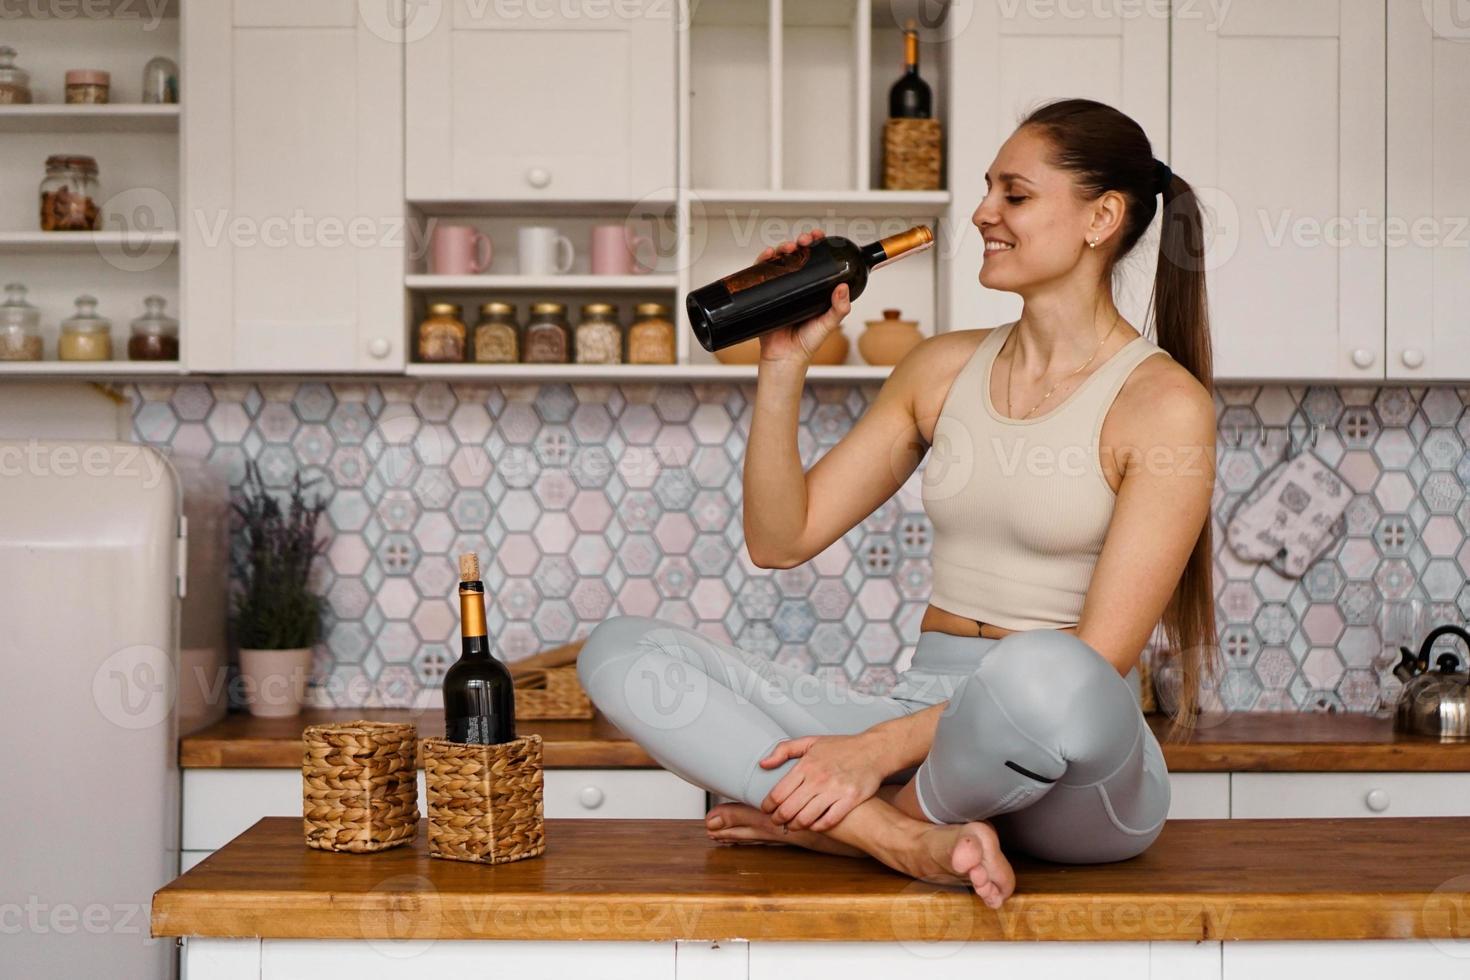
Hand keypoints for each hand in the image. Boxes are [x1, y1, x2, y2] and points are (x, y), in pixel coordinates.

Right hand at [752, 229, 851, 366]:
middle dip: (799, 243)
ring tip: (788, 247)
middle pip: (796, 256)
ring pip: (779, 261)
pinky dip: (762, 261)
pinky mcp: (763, 295)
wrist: (784, 359)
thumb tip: (843, 286)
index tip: (819, 237)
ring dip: (782, 248)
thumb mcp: (828, 324)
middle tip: (803, 241)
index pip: (815, 261)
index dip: (817, 246)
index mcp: (813, 289)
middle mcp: (795, 286)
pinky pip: (760, 274)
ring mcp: (779, 289)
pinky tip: (767, 255)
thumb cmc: (806, 344)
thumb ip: (839, 309)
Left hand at [757, 733, 883, 832]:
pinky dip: (816, 827)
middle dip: (778, 819)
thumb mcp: (810, 742)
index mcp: (806, 765)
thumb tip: (763, 764)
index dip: (768, 806)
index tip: (767, 809)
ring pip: (806, 818)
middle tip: (777, 821)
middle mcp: (818, 779)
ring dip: (795, 826)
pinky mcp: (850, 800)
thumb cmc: (842, 746)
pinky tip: (813, 825)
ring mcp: (835, 791)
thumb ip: (783, 750)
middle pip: (788, 809)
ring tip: (792, 825)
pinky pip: (828, 821)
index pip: (778, 793)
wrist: (874, 750)